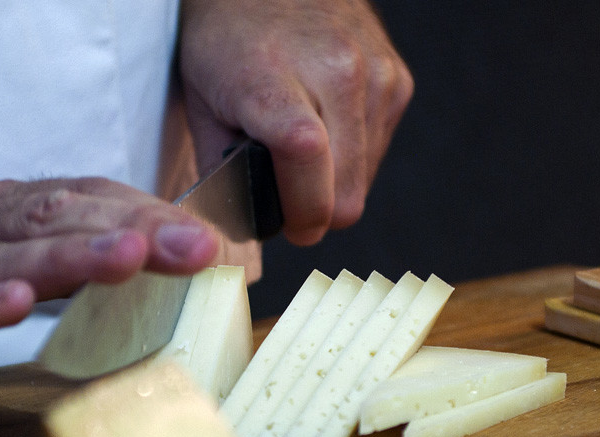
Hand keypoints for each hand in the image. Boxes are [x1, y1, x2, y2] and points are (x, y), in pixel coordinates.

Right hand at [0, 178, 219, 366]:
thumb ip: (44, 252)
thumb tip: (135, 260)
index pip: (77, 201)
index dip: (144, 214)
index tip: (208, 241)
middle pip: (51, 220)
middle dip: (131, 228)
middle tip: (199, 247)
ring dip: (66, 255)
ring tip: (129, 255)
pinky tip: (10, 305)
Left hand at [178, 0, 413, 245]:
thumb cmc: (227, 42)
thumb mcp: (201, 106)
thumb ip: (222, 175)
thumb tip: (246, 232)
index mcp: (274, 77)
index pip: (306, 158)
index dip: (301, 211)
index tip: (289, 226)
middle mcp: (336, 71)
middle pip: (346, 194)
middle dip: (315, 209)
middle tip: (287, 193)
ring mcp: (375, 74)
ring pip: (364, 182)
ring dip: (333, 183)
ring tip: (300, 147)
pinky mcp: (398, 80)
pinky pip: (378, 153)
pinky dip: (351, 157)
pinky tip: (326, 126)